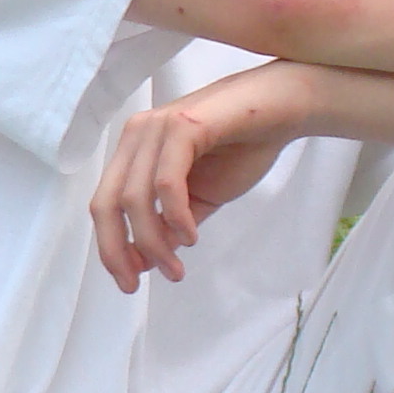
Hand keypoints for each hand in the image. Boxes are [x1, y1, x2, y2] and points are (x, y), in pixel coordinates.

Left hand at [89, 67, 307, 293]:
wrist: (288, 108)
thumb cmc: (245, 146)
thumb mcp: (200, 198)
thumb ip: (170, 226)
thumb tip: (143, 261)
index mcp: (134, 151)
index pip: (105, 205)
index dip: (110, 247)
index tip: (129, 280)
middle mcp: (137, 135)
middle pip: (107, 204)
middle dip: (118, 252)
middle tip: (136, 284)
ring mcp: (157, 127)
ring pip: (135, 198)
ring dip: (153, 243)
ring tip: (175, 269)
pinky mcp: (183, 125)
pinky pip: (165, 182)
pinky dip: (174, 216)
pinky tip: (191, 237)